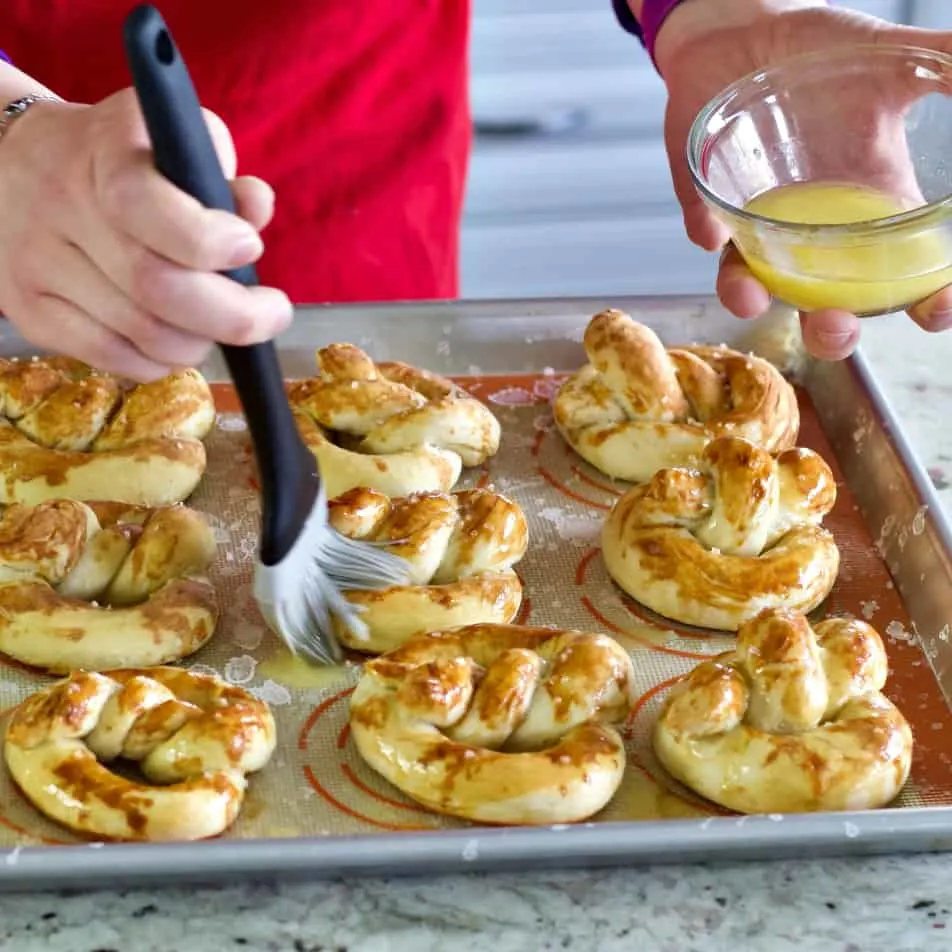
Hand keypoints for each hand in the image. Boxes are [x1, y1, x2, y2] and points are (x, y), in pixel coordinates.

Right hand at [0, 88, 292, 379]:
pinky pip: (114, 359)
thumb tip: (256, 209)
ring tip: (218, 323)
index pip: (144, 207)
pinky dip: (163, 361)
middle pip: (154, 288)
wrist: (15, 165)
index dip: (209, 242)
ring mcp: (36, 263)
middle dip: (233, 315)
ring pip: (142, 333)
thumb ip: (222, 177)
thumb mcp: (176, 143)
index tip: (250, 248)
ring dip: (201, 342)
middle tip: (270, 314)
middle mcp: (61, 204)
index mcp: (104, 150)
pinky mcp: (29, 310)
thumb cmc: (127, 160)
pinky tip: (179, 339)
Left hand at [654, 0, 951, 359]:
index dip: (923, 303)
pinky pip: (704, 230)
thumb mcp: (896, 62)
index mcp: (867, 208)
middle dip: (832, 330)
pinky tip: (710, 232)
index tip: (935, 310)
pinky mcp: (706, 201)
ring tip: (751, 297)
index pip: (902, 277)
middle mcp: (810, 229)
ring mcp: (755, 221)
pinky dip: (706, 234)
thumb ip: (949, 70)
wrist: (747, 28)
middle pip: (825, 304)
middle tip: (837, 327)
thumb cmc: (822, 52)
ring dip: (749, 299)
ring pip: (753, 283)